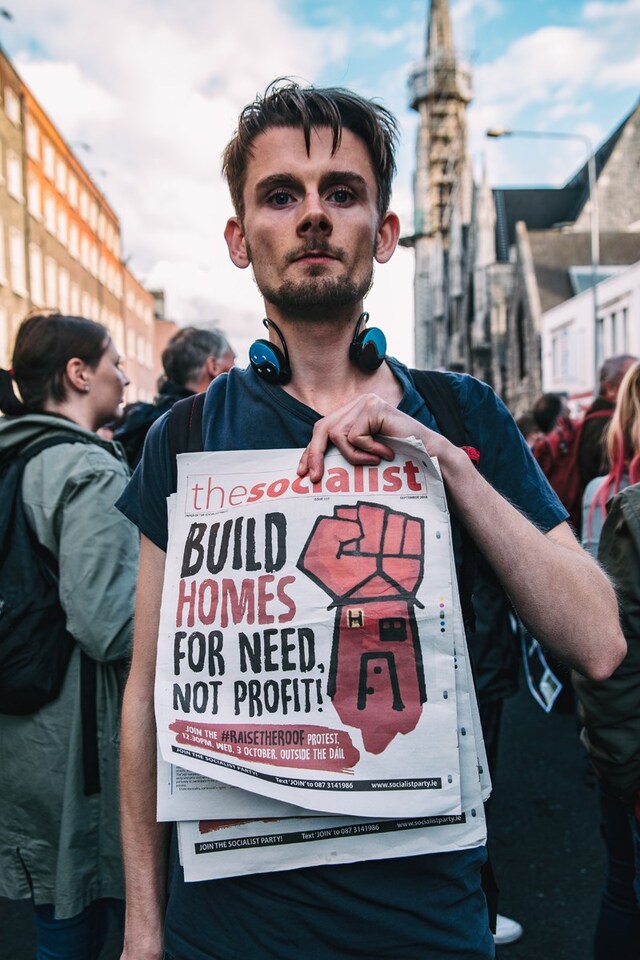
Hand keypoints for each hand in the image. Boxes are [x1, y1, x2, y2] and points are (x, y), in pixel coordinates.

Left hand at [298, 393, 436, 481]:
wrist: (428, 455)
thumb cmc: (399, 457)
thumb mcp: (365, 452)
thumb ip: (345, 449)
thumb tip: (312, 465)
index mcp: (354, 411)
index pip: (323, 428)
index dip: (311, 450)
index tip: (303, 471)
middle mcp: (358, 403)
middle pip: (323, 427)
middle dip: (315, 454)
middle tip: (315, 478)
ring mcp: (366, 402)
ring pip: (339, 435)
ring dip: (354, 456)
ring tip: (375, 461)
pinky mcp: (374, 408)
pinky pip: (355, 436)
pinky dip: (367, 450)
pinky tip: (385, 452)